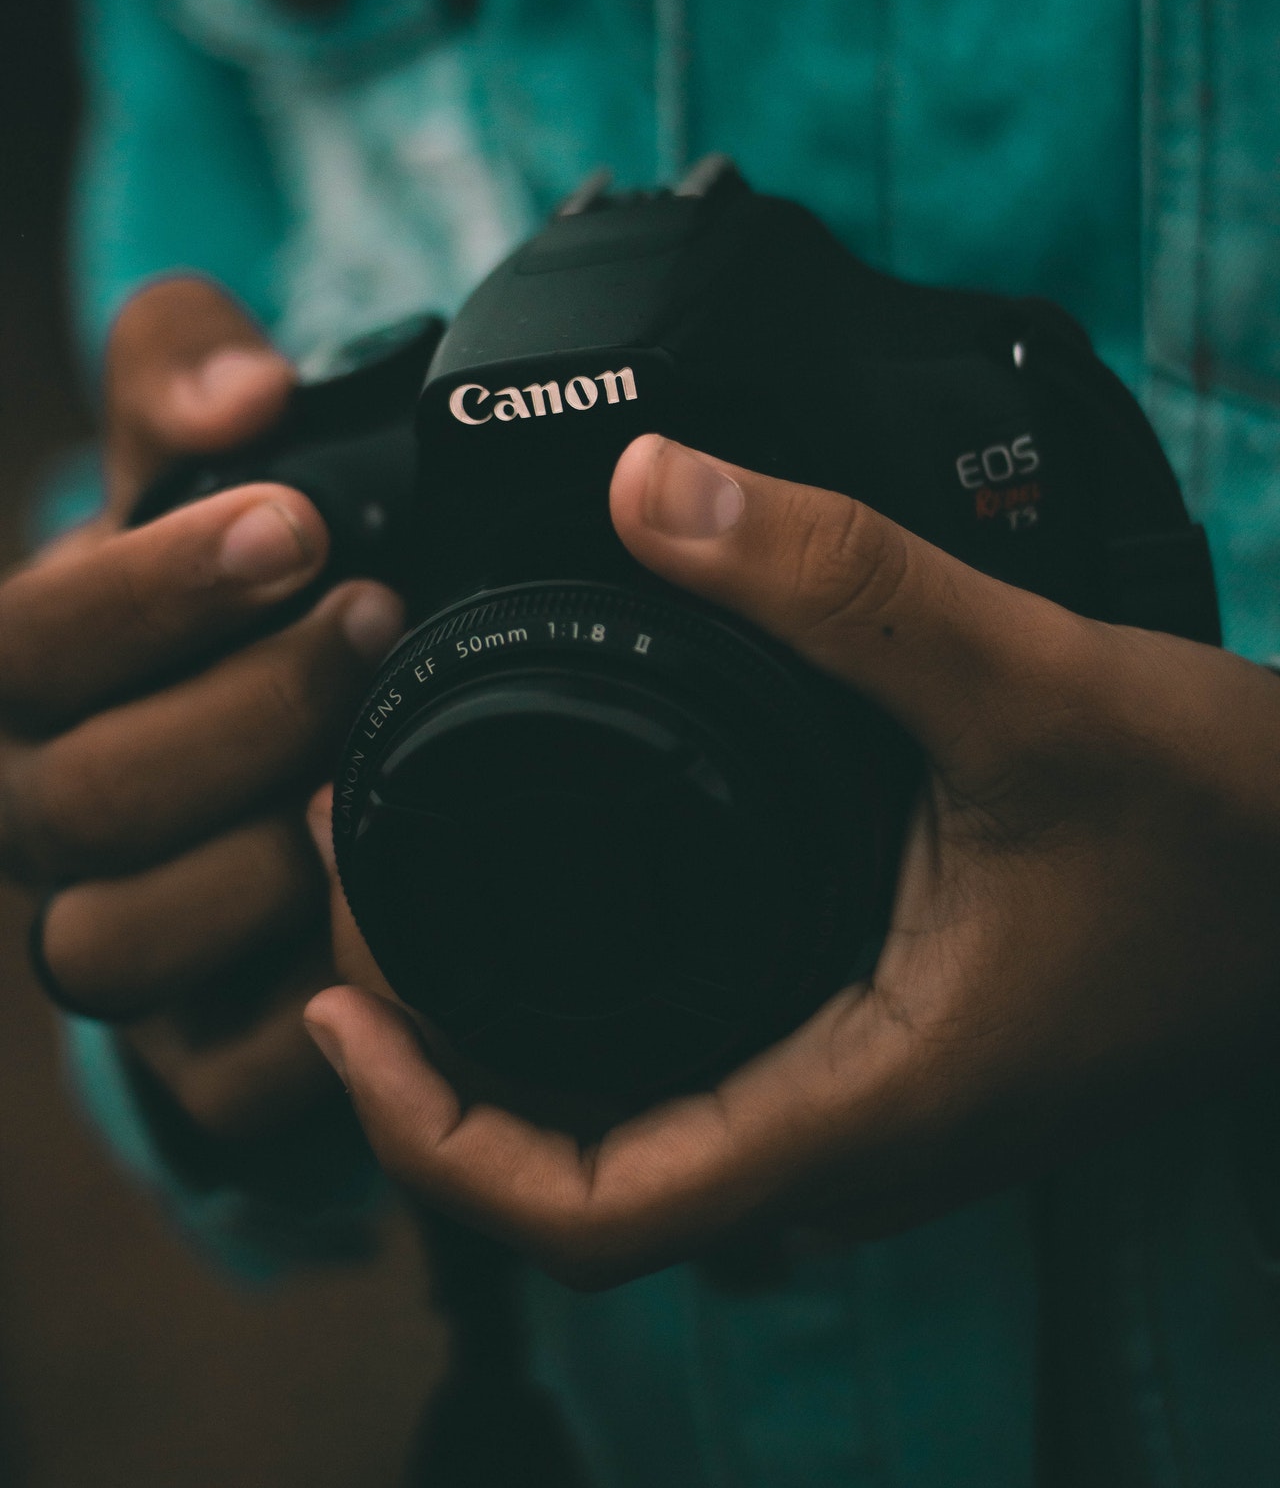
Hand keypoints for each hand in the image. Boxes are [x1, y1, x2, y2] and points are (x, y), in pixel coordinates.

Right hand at [3, 279, 401, 1141]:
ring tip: (377, 771)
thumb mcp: (209, 461)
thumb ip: (188, 371)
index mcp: (34, 676)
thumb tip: (240, 391)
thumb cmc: (247, 595)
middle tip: (378, 623)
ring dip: (255, 861)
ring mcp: (112, 944)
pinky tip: (395, 919)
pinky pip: (215, 1080)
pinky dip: (302, 1013)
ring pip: (114, 948)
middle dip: (239, 710)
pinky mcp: (191, 1057)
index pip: (31, 643)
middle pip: (81, 799)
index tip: (297, 522)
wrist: (295, 753)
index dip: (154, 589)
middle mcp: (47, 815)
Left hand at [303, 433, 1279, 1284]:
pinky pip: (709, 1074)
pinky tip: (581, 896)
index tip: (332, 1007)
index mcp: (865, 1102)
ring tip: (424, 890)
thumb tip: (646, 483)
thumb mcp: (1033, 683)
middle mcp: (854, 1136)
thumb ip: (844, 583)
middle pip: (577, 1176)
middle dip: (435, 1069)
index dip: (426, 1135)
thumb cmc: (1238, 826)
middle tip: (356, 898)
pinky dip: (608, 1014)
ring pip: (643, 1128)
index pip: (586, 1212)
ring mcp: (877, 1099)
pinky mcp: (899, 1042)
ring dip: (513, 1040)